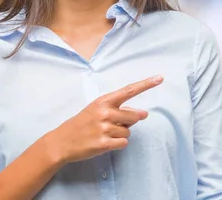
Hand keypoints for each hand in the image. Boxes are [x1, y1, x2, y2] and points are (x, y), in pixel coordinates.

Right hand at [44, 75, 163, 164]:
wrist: (61, 141)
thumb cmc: (83, 123)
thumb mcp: (97, 109)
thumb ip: (118, 108)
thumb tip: (141, 113)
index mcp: (103, 101)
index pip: (129, 90)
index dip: (146, 84)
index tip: (160, 78)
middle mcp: (105, 112)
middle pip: (134, 116)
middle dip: (130, 122)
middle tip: (114, 125)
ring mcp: (104, 128)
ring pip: (128, 132)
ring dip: (121, 134)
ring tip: (104, 134)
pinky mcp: (103, 143)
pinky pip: (123, 143)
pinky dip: (118, 144)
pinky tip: (105, 142)